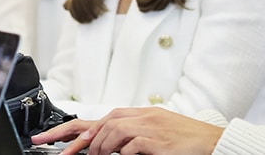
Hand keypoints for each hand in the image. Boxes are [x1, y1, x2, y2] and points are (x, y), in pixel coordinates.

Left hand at [30, 108, 223, 154]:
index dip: (71, 129)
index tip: (50, 139)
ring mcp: (150, 127)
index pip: (99, 118)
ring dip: (99, 148)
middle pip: (100, 123)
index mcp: (139, 114)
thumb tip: (106, 146)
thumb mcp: (155, 132)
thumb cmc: (186, 140)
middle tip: (62, 154)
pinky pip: (131, 146)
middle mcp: (142, 117)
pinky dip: (121, 153)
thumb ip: (131, 135)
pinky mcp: (157, 141)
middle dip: (76, 140)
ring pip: (111, 133)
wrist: (214, 142)